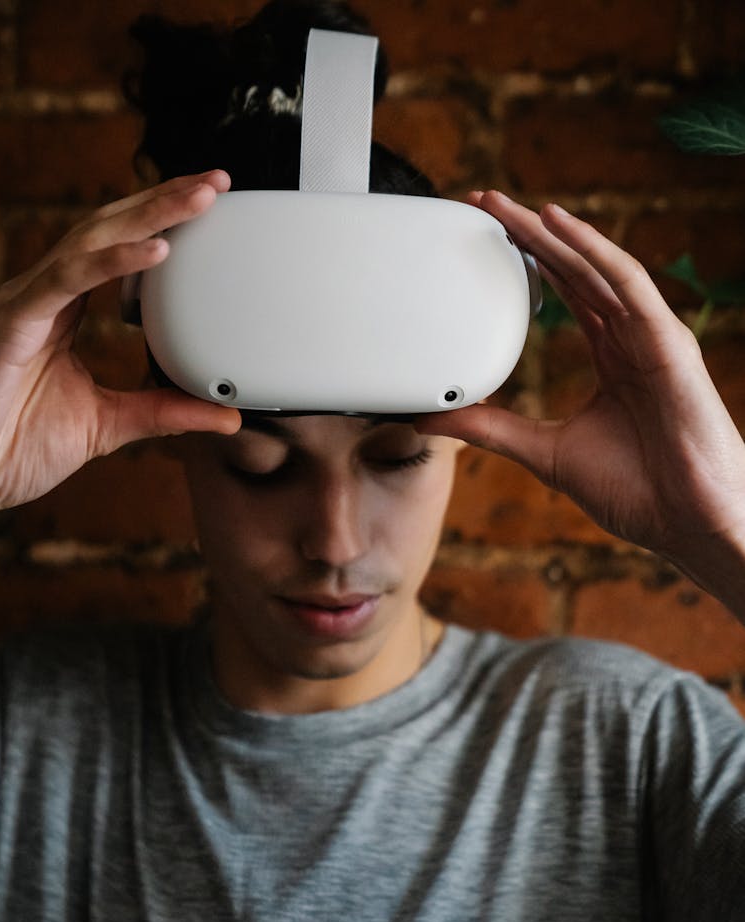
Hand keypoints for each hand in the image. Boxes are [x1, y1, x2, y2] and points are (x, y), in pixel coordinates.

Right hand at [0, 170, 240, 511]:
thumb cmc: (16, 444)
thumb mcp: (109, 424)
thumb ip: (164, 412)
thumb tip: (226, 415)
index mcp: (64, 309)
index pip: (118, 248)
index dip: (160, 221)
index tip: (210, 206)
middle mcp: (46, 294)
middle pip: (110, 228)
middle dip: (163, 200)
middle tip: (218, 182)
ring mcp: (28, 301)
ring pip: (92, 239)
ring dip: (149, 215)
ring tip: (199, 199)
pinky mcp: (15, 320)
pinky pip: (68, 279)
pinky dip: (113, 261)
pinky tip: (158, 250)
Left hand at [417, 191, 744, 615]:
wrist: (686, 520)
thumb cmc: (636, 490)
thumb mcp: (544, 452)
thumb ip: (490, 429)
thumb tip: (431, 421)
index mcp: (611, 357)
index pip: (564, 293)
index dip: (527, 263)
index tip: (484, 241)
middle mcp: (631, 337)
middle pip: (574, 269)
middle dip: (528, 235)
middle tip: (481, 205)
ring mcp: (651, 334)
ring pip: (594, 266)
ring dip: (550, 233)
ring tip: (505, 207)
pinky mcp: (666, 340)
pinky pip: (627, 283)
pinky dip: (592, 250)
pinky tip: (557, 226)